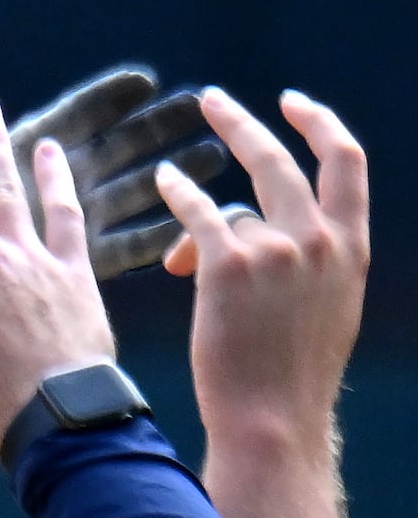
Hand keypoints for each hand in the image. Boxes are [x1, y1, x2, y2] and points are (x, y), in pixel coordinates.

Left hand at [0, 34, 232, 280]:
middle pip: (116, 146)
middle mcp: (58, 179)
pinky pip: (124, 249)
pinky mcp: (77, 264)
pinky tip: (188, 225)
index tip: (145, 79)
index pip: (77, 115)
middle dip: (156, 125)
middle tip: (200, 103)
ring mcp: (71, 222)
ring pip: (132, 191)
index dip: (107, 97)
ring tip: (215, 154)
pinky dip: (154, 236)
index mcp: (30, 146)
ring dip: (171, 173)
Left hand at [153, 87, 365, 465]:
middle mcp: (321, 241)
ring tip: (170, 190)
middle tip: (211, 100)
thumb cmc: (290, 373)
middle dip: (243, 124)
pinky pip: (197, 211)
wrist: (273, 418)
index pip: (348, 164)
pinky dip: (179, 194)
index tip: (295, 104)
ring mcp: (278, 250)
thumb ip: (314, 261)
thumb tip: (272, 230)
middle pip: (285, 158)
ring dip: (198, 196)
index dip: (321, 125)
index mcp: (352, 249)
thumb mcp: (328, 307)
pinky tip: (165, 182)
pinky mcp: (230, 265)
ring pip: (235, 196)